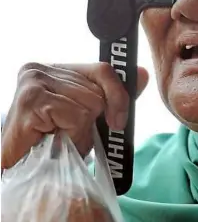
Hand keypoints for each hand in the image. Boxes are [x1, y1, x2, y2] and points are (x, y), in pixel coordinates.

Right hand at [1, 63, 148, 169]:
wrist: (18, 167)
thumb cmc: (50, 141)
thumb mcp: (85, 115)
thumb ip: (112, 96)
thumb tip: (141, 74)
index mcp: (54, 69)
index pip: (103, 70)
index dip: (117, 95)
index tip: (118, 120)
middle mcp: (40, 69)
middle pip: (98, 91)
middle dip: (92, 121)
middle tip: (70, 134)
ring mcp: (34, 83)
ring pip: (90, 105)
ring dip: (80, 132)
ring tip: (59, 139)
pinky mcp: (32, 101)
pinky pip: (77, 117)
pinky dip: (72, 136)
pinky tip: (53, 141)